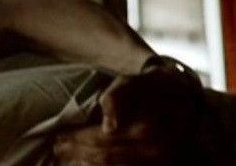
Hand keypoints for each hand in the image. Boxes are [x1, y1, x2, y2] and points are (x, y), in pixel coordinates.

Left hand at [53, 68, 202, 164]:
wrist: (183, 100)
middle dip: (77, 153)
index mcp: (146, 128)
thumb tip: (109, 126)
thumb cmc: (151, 87)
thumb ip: (117, 98)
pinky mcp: (154, 165)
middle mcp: (153, 150)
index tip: (58, 137)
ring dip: (86, 163)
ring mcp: (156, 161)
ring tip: (63, 159)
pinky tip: (84, 162)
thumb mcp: (132, 82)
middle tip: (56, 149)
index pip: (104, 139)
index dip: (78, 139)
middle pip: (106, 156)